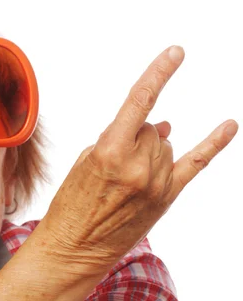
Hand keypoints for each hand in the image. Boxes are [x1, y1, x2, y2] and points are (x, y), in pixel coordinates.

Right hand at [42, 46, 237, 270]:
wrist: (75, 248)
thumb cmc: (72, 203)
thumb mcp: (86, 162)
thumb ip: (122, 137)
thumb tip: (164, 126)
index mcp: (110, 151)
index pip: (141, 101)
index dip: (159, 73)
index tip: (176, 53)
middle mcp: (139, 165)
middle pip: (151, 128)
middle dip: (134, 137)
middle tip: (113, 166)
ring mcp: (156, 182)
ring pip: (165, 144)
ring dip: (148, 150)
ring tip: (125, 177)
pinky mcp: (167, 197)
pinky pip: (196, 163)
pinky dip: (213, 144)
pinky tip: (229, 126)